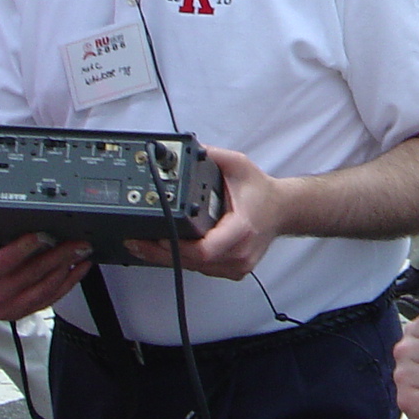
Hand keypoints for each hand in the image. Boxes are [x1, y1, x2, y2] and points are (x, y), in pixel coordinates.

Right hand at [0, 219, 92, 319]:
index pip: (7, 261)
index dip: (27, 247)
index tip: (45, 234)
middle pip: (33, 274)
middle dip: (58, 256)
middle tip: (76, 242)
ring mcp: (10, 308)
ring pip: (45, 288)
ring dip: (68, 270)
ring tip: (82, 252)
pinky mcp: (22, 312)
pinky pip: (49, 299)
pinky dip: (68, 284)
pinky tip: (78, 270)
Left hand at [122, 145, 278, 280]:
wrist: (281, 210)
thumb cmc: (261, 192)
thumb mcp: (238, 165)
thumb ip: (212, 155)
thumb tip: (188, 148)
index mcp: (242, 228)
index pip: (205, 249)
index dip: (178, 246)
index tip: (159, 236)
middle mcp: (240, 251)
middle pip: (193, 262)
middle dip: (162, 252)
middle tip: (136, 243)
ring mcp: (237, 265)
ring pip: (195, 268)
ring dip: (169, 258)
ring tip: (144, 246)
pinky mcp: (232, 270)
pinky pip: (202, 269)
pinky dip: (184, 259)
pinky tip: (168, 249)